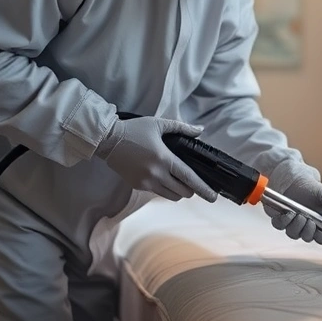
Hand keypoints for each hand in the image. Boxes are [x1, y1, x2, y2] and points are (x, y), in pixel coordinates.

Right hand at [97, 117, 217, 202]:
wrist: (108, 140)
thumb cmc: (134, 130)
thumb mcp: (159, 124)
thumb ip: (182, 128)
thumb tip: (200, 131)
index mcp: (164, 159)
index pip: (189, 178)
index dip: (203, 188)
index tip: (213, 196)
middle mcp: (156, 174)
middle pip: (182, 192)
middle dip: (191, 190)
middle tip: (193, 183)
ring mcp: (146, 183)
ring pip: (171, 196)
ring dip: (178, 191)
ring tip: (178, 181)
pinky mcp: (137, 186)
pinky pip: (157, 192)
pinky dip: (164, 188)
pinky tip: (162, 178)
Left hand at [264, 175, 321, 243]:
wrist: (292, 174)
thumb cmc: (310, 186)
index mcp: (320, 221)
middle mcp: (306, 224)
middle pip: (308, 238)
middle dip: (309, 232)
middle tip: (310, 221)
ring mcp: (292, 221)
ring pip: (294, 234)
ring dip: (297, 226)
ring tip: (299, 214)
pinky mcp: (279, 217)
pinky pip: (280, 226)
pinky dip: (284, 221)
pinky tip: (289, 213)